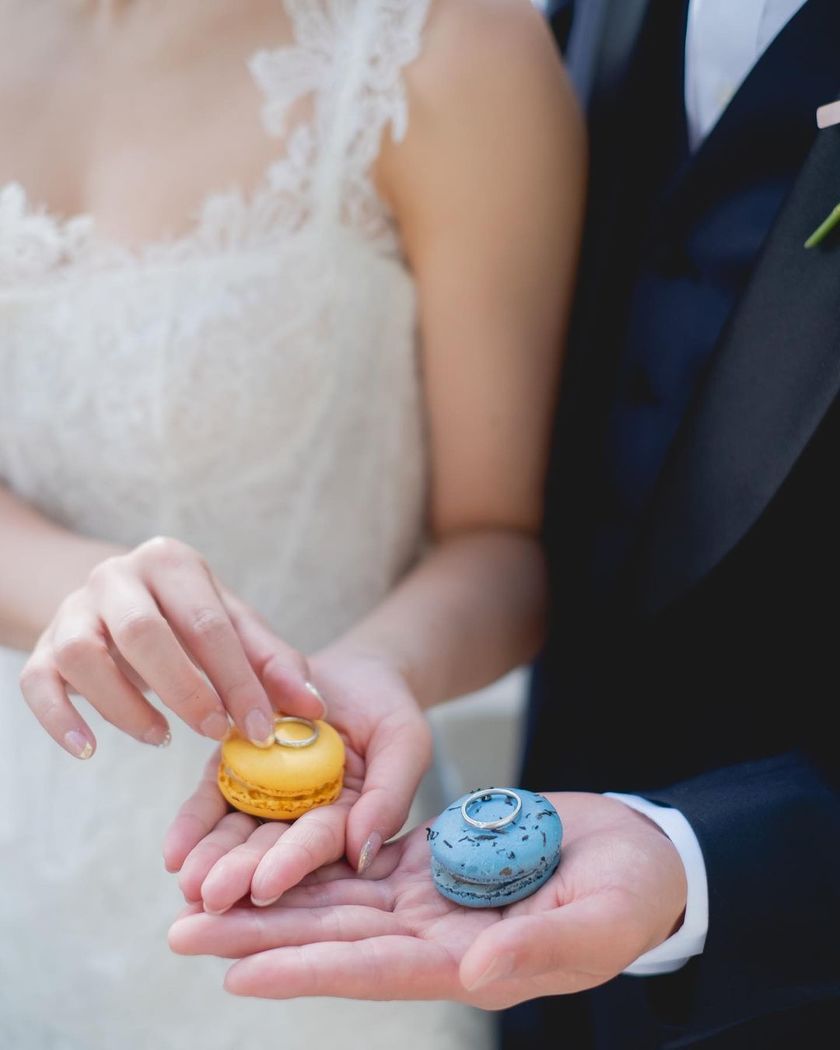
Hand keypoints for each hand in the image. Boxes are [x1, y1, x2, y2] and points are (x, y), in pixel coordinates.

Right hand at [19, 536, 322, 756]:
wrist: (119, 600)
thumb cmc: (189, 616)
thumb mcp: (235, 626)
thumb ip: (273, 663)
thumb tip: (313, 709)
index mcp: (171, 562)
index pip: (207, 622)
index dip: (238, 679)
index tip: (261, 727)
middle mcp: (116, 576)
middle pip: (142, 630)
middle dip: (183, 688)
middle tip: (214, 731)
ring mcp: (72, 610)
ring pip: (81, 654)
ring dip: (123, 705)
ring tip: (161, 736)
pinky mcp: (41, 647)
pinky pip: (37, 682)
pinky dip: (59, 719)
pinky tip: (89, 749)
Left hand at [164, 651, 432, 912]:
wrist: (356, 669)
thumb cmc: (388, 708)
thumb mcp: (405, 742)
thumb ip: (389, 795)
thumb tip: (361, 852)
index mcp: (348, 821)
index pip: (319, 844)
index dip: (294, 863)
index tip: (266, 886)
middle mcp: (303, 818)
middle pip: (270, 848)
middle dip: (240, 873)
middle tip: (209, 895)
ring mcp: (267, 796)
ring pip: (236, 831)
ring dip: (211, 856)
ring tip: (186, 880)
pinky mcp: (237, 768)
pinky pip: (213, 798)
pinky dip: (194, 823)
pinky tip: (174, 849)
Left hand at [168, 793, 686, 1007]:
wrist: (639, 854)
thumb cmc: (631, 893)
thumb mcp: (600, 920)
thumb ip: (539, 947)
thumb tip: (472, 976)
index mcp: (468, 957)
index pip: (374, 969)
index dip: (307, 971)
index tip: (239, 970)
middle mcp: (433, 935)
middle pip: (331, 937)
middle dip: (257, 935)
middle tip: (183, 929)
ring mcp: (427, 896)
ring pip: (333, 898)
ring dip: (268, 896)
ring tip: (202, 892)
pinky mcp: (430, 859)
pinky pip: (358, 859)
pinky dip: (311, 856)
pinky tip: (266, 848)